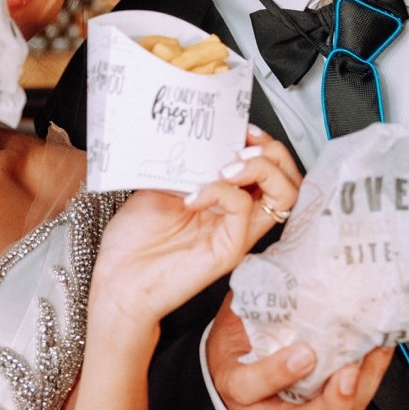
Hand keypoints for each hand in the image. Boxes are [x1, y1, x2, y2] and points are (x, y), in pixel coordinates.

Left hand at [90, 128, 300, 346]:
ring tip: (228, 167)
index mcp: (225, 198)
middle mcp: (238, 216)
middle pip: (289, 179)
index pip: (270, 168)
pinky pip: (244, 210)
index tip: (241, 128)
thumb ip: (189, 163)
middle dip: (274, 152)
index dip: (264, 143)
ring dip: (261, 168)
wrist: (118, 281)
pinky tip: (194, 196)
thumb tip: (205, 134)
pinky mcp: (229, 250)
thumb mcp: (162, 184)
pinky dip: (222, 191)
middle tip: (243, 146)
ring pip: (284, 195)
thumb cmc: (135, 242)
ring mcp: (237, 233)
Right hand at [205, 295, 392, 409]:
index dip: (276, 373)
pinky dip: (365, 385)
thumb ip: (257, 298)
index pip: (249, 387)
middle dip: (333, 397)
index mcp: (234, 383)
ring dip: (359, 388)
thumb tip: (289, 258)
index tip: (304, 352)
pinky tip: (376, 356)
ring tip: (374, 352)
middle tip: (352, 366)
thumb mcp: (235, 317)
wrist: (230, 370)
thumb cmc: (233, 340)